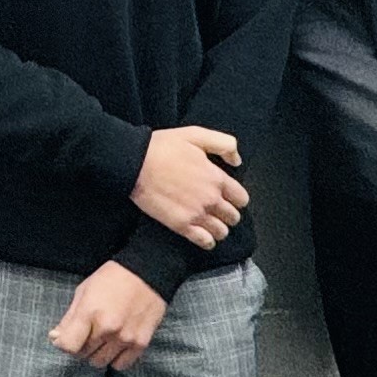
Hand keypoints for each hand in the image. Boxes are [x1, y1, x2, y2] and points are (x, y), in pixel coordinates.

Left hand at [48, 262, 170, 372]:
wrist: (147, 273)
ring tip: (102, 337)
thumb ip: (68, 318)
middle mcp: (108, 329)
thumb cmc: (112, 279)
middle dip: (81, 345)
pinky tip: (115, 344)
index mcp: (90, 313)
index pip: (68, 346)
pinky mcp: (140, 343)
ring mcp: (125, 338)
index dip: (63, 343)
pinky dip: (115, 358)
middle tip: (87, 331)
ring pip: (100, 362)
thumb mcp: (84, 291)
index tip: (65, 337)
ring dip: (97, 353)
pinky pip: (120, 364)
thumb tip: (56, 338)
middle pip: (83, 355)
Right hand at [132, 126, 248, 249]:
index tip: (230, 198)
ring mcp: (197, 214)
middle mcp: (211, 199)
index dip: (237, 199)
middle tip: (219, 211)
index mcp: (217, 178)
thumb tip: (237, 161)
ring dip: (219, 228)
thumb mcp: (197, 135)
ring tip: (211, 224)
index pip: (241, 198)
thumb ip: (224, 145)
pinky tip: (204, 237)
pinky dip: (207, 241)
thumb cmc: (162, 147)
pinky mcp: (181, 225)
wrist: (135, 163)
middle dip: (228, 214)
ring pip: (221, 231)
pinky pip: (204, 241)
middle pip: (233, 217)